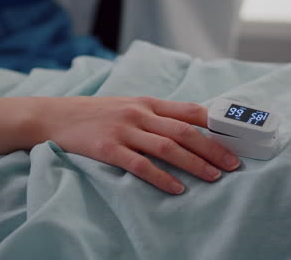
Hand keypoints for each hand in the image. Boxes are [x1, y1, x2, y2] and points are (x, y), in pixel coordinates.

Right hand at [35, 96, 239, 193]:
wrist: (56, 116)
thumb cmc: (96, 113)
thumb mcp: (128, 105)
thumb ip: (155, 114)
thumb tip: (187, 127)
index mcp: (148, 103)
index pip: (190, 111)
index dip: (215, 124)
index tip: (235, 139)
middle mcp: (139, 114)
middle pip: (184, 132)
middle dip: (213, 149)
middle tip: (233, 165)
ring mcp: (124, 130)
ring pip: (167, 148)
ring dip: (194, 164)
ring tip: (214, 177)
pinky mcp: (108, 148)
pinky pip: (140, 165)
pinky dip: (161, 178)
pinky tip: (177, 188)